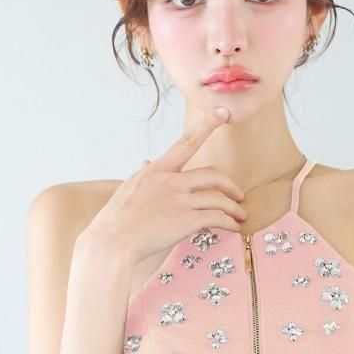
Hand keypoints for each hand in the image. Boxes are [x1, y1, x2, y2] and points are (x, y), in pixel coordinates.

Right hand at [80, 108, 247, 263]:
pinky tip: (233, 228)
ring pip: (219, 199)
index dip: (206, 126)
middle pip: (213, 175)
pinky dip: (229, 223)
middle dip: (230, 185)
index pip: (186, 142)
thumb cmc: (117, 219)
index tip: (222, 112)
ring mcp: (179, 200)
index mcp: (156, 170)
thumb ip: (146, 175)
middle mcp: (170, 181)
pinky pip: (217, 218)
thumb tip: (147, 162)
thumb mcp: (130, 188)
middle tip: (238, 195)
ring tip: (240, 216)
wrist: (113, 241)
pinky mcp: (187, 220)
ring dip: (234, 208)